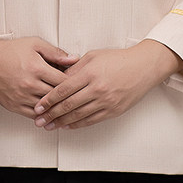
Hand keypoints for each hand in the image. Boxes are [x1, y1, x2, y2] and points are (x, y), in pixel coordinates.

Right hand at [0, 29, 77, 117]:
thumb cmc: (8, 50)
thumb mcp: (34, 44)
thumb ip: (55, 52)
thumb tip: (74, 59)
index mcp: (36, 68)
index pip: (63, 81)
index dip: (73, 83)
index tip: (77, 83)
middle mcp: (29, 84)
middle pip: (56, 96)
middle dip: (67, 96)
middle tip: (75, 96)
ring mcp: (21, 96)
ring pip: (46, 108)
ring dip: (56, 107)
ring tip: (65, 106)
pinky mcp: (13, 105)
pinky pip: (33, 115)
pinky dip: (43, 115)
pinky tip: (49, 112)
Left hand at [33, 40, 182, 129]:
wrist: (143, 67)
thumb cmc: (118, 59)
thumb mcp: (93, 56)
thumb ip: (74, 68)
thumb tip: (57, 78)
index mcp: (90, 73)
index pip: (63, 89)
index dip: (49, 99)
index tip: (38, 106)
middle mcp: (97, 89)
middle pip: (68, 105)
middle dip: (51, 114)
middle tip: (39, 120)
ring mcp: (106, 101)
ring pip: (78, 115)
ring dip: (61, 122)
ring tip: (49, 126)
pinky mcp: (113, 110)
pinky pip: (91, 120)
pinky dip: (77, 124)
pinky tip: (67, 126)